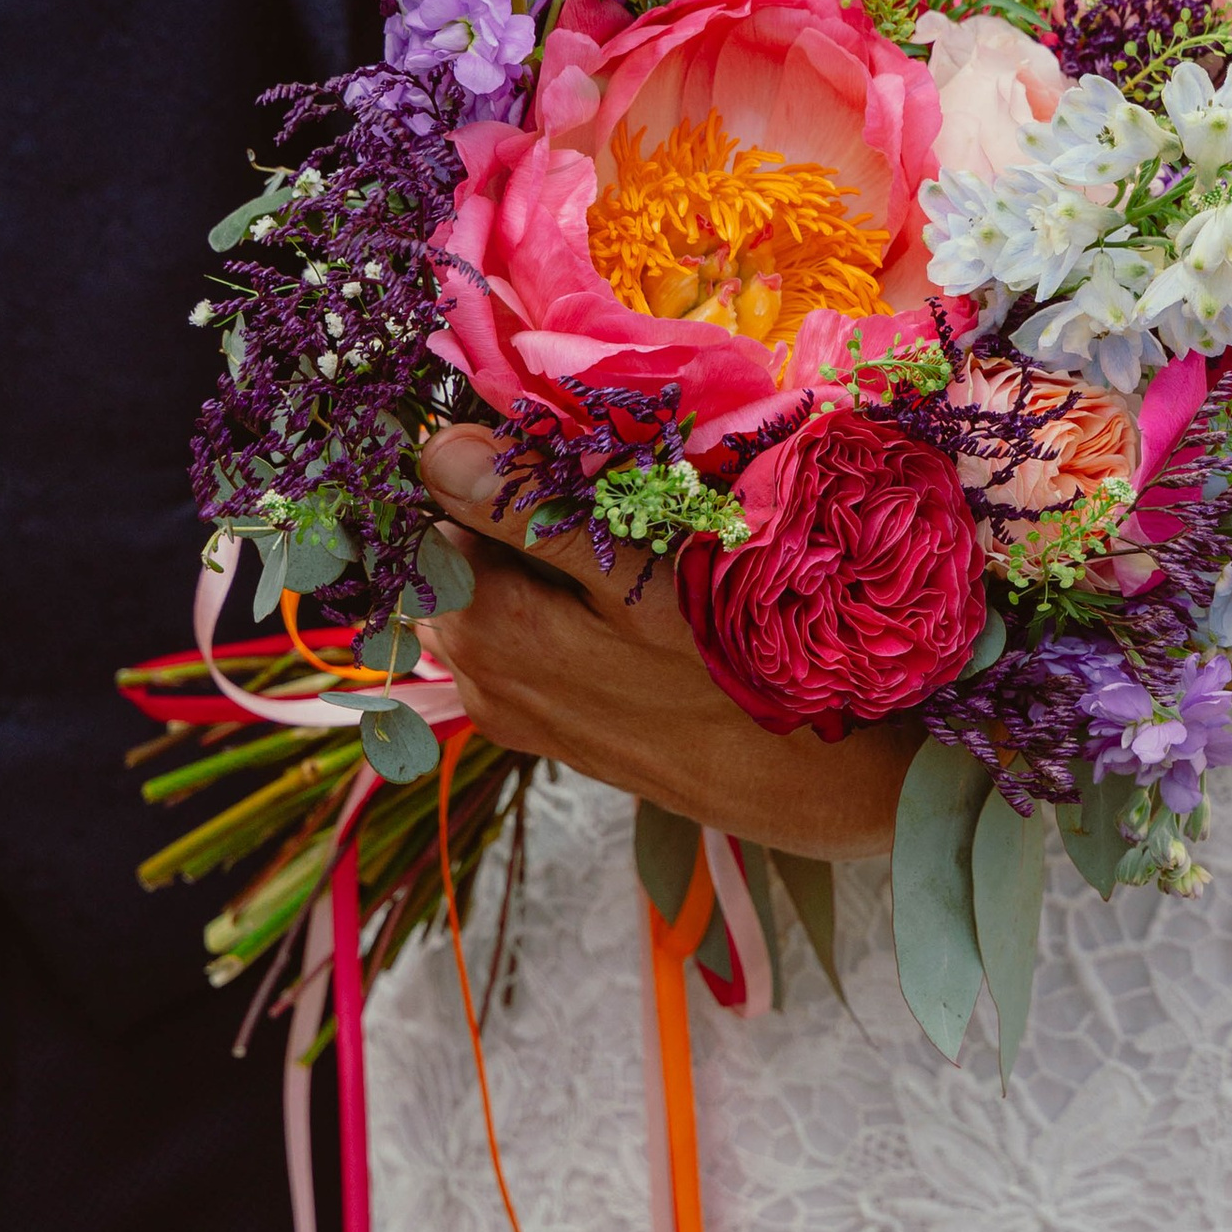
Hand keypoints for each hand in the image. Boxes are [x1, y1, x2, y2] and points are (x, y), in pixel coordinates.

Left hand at [417, 427, 912, 859]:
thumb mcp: (635, 576)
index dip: (488, 464)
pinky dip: (551, 604)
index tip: (561, 451)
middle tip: (603, 498)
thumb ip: (527, 513)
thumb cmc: (728, 667)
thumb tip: (436, 451)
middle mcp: (475, 672)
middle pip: (456, 549)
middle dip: (512, 509)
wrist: (797, 780)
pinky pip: (516, 636)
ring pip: (487, 592)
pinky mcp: (538, 724)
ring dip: (535, 557)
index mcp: (484, 624)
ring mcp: (505, 705)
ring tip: (619, 550)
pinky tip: (617, 602)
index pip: (434, 506)